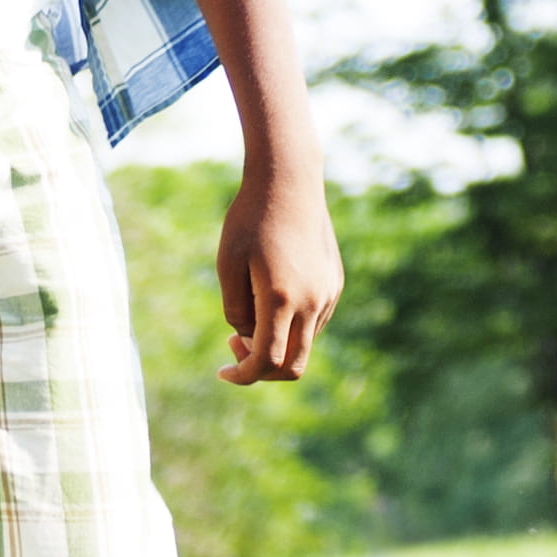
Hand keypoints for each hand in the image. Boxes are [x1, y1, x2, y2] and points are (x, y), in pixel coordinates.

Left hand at [215, 161, 342, 384]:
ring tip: (249, 310)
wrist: (290, 180)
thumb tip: (248, 339)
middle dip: (262, 369)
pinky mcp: (335, 283)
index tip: (222, 371)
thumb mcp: (227, 264)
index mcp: (281, 299)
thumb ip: (235, 309)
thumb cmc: (250, 218)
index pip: (267, 362)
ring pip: (304, 344)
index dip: (243, 375)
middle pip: (293, 366)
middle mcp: (312, 302)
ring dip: (277, 343)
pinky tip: (272, 295)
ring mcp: (328, 294)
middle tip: (234, 346)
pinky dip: (291, 325)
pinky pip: (314, 322)